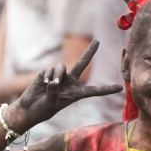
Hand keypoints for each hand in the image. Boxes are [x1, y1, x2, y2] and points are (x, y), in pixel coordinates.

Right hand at [3, 40, 122, 131]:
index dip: (107, 89)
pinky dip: (47, 75)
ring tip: (50, 85)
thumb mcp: (51, 104)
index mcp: (77, 93)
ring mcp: (60, 76)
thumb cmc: (43, 109)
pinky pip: (51, 69)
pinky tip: (43, 83)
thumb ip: (53, 93)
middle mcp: (71, 82)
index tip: (120, 88)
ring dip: (56, 74)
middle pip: (82, 63)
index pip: (95, 90)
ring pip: (62, 67)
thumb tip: (54, 81)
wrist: (30, 107)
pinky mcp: (48, 73)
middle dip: (89, 51)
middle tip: (97, 40)